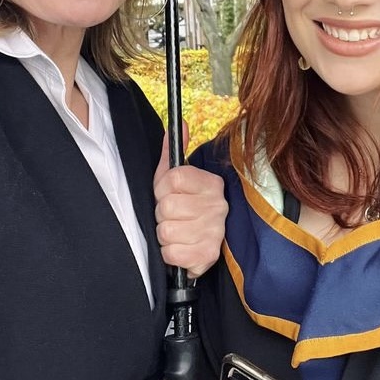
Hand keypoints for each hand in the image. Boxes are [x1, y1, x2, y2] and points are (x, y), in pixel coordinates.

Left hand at [153, 125, 226, 277]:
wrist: (204, 242)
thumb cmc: (187, 206)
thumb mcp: (178, 177)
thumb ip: (174, 151)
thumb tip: (179, 124)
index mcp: (211, 183)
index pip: (174, 178)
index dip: (161, 188)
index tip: (165, 193)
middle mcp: (218, 206)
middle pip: (167, 206)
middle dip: (161, 213)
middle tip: (172, 215)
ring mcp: (215, 232)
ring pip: (166, 230)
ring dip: (164, 234)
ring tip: (176, 231)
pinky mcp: (208, 255)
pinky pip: (171, 253)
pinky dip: (169, 253)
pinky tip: (180, 247)